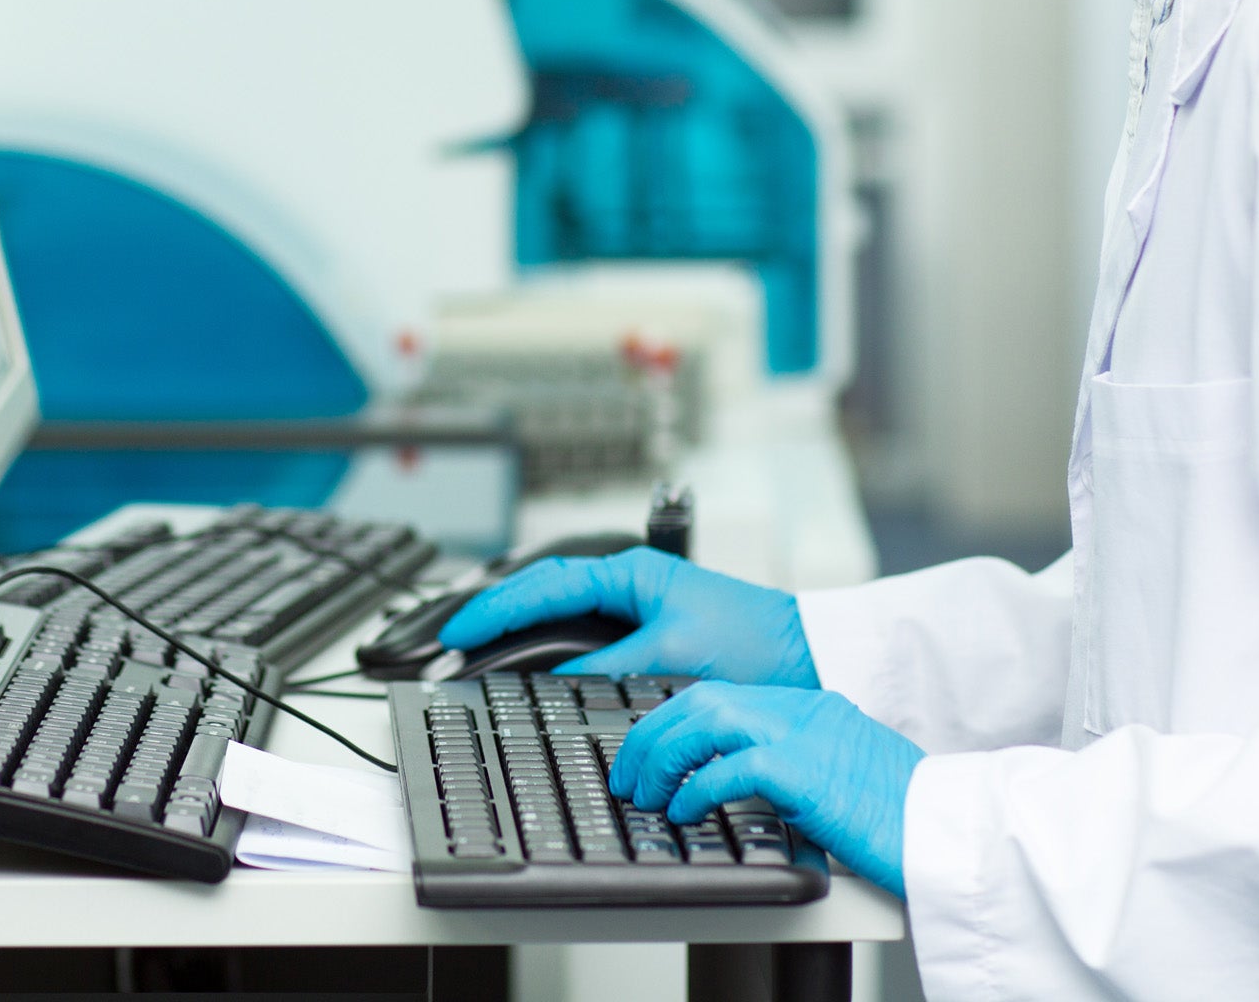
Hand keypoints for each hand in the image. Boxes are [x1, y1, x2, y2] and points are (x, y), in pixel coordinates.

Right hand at [436, 548, 819, 686]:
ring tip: (477, 648)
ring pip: (559, 608)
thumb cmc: (754, 643)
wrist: (808, 655)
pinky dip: (550, 642)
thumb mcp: (674, 658)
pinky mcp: (649, 630)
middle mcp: (629, 580)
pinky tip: (533, 664)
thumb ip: (611, 669)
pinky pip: (583, 631)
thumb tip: (557, 687)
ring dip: (519, 625)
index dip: (495, 610)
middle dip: (494, 611)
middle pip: (541, 588)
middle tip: (450, 639)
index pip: (544, 585)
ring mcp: (637, 603)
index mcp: (631, 571)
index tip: (456, 632)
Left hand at [609, 682, 923, 895]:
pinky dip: (695, 787)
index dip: (675, 718)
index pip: (723, 695)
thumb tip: (753, 791)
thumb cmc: (907, 813)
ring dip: (663, 755)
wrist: (954, 827)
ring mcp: (804, 734)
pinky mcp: (805, 771)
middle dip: (653, 733)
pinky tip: (682, 810)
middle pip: (702, 698)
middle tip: (628, 771)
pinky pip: (728, 768)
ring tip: (644, 790)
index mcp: (811, 707)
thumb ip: (800, 769)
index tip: (650, 746)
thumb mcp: (845, 776)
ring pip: (705, 719)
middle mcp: (803, 710)